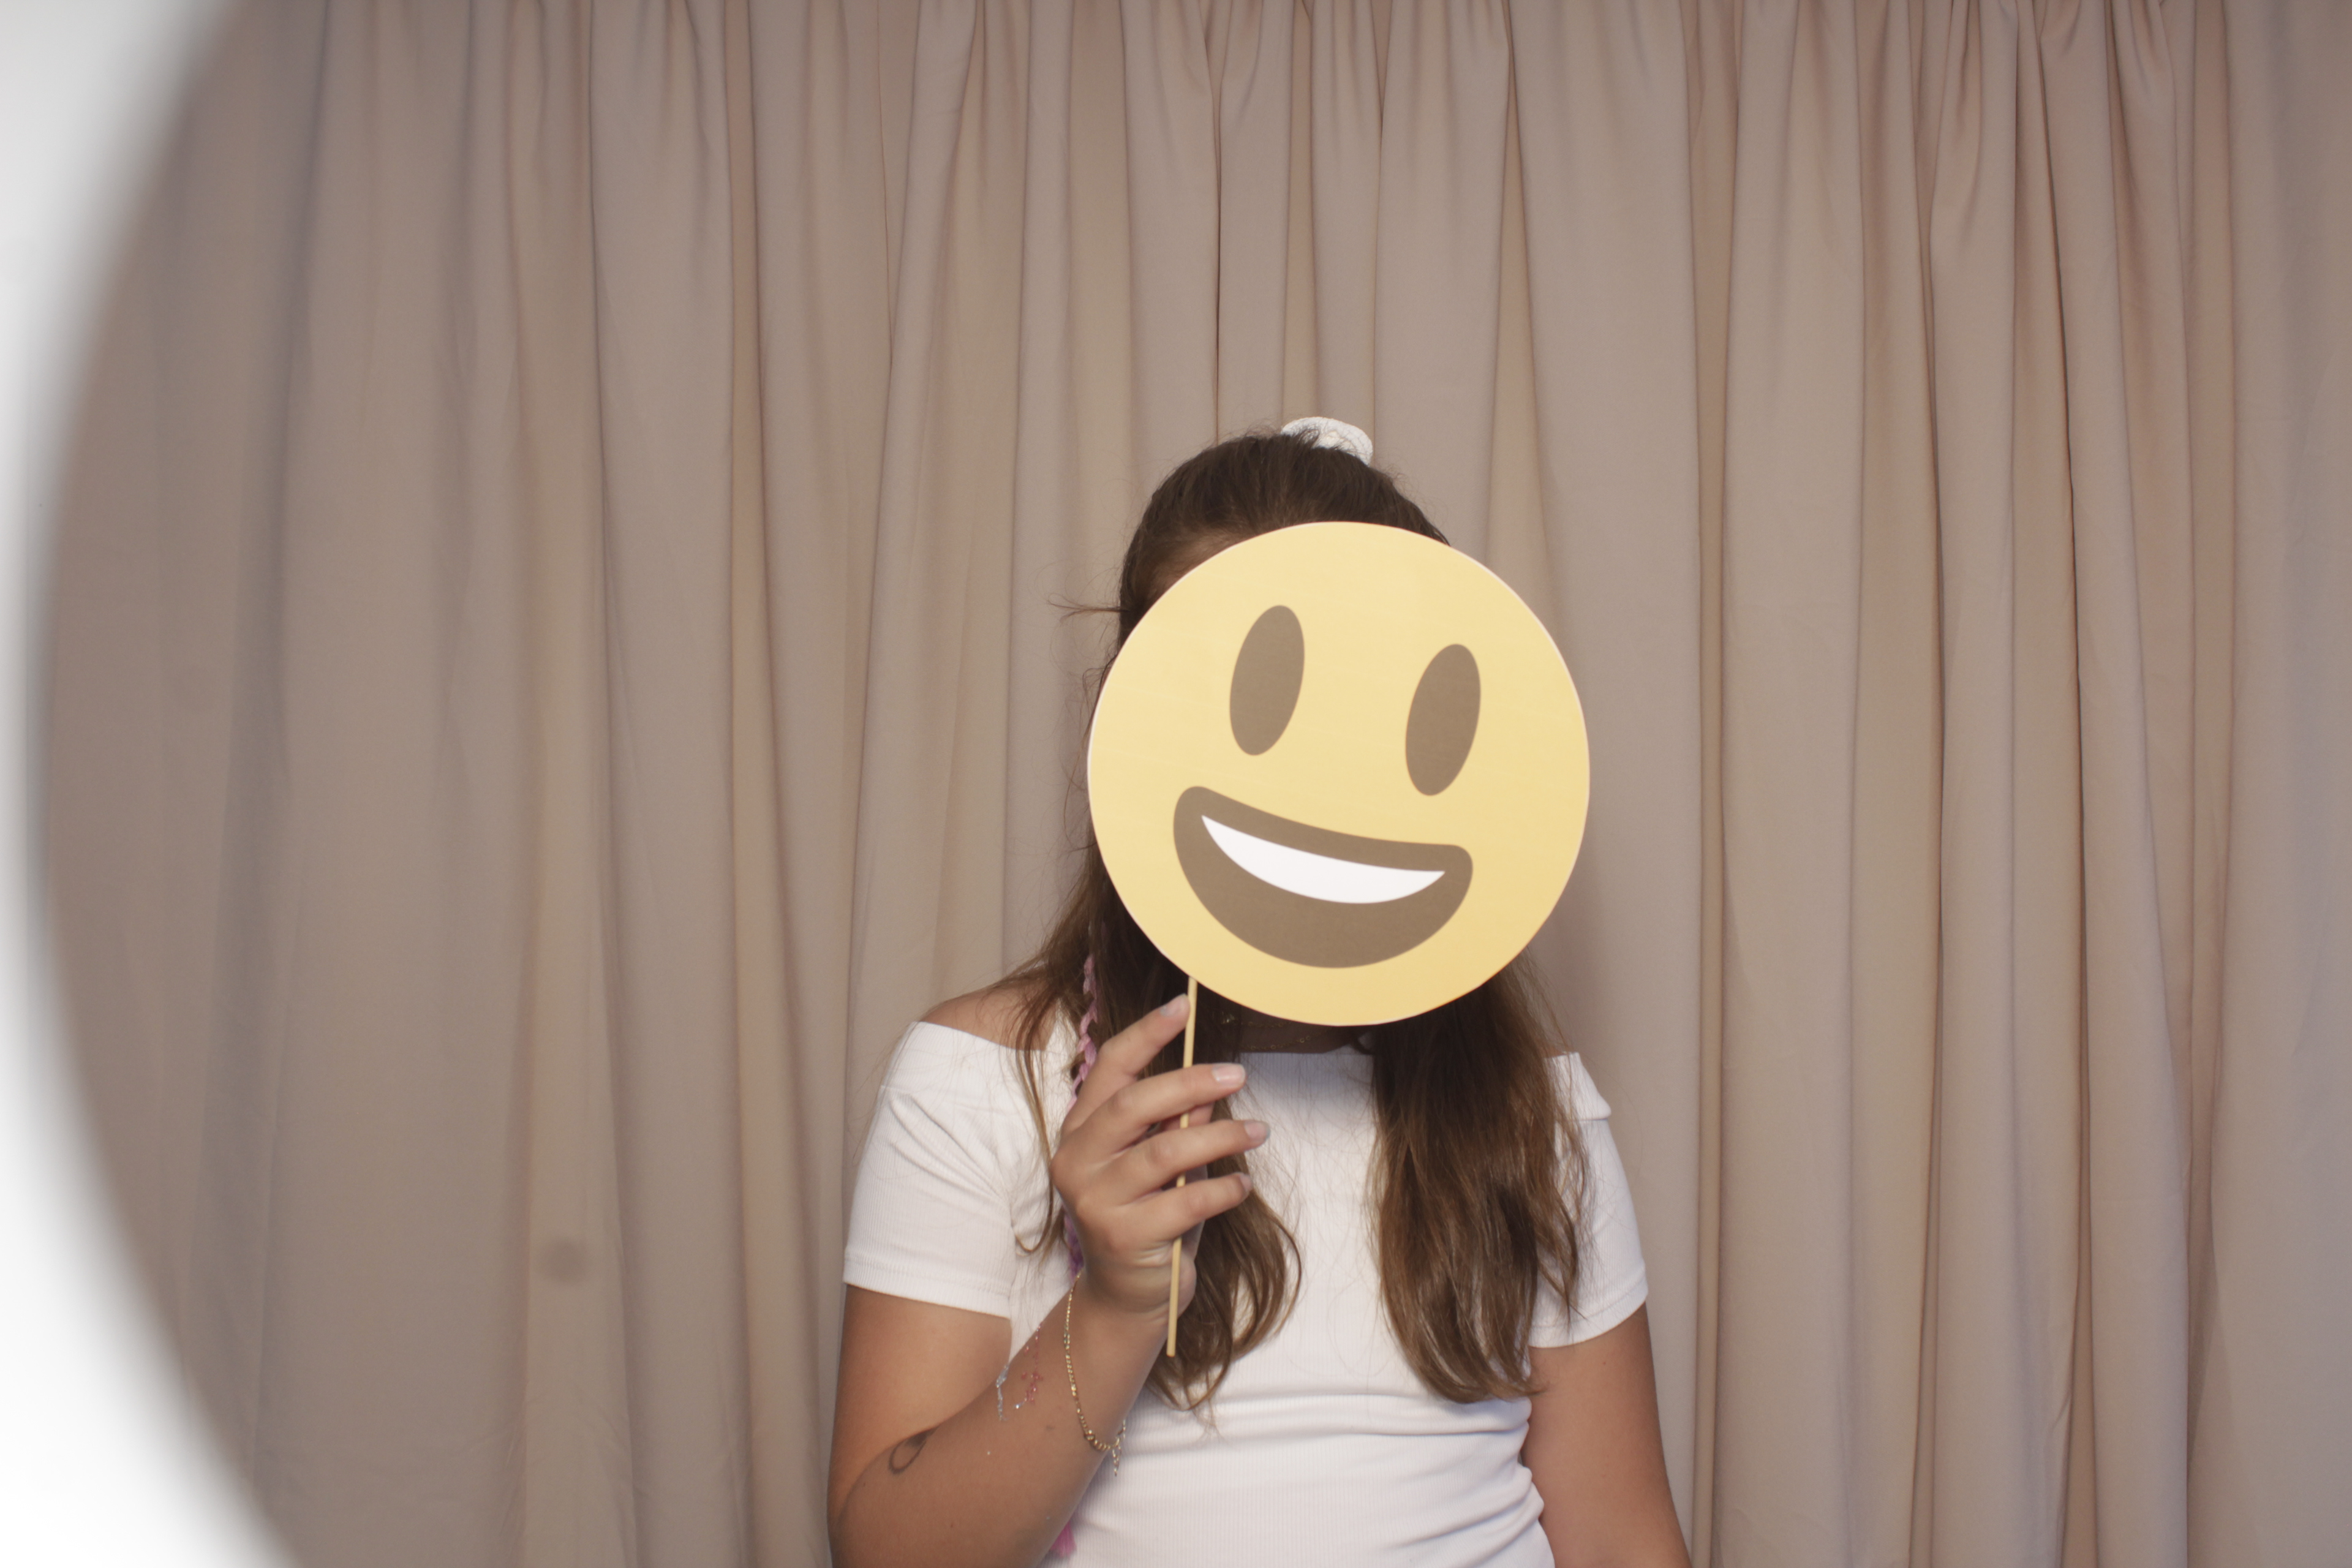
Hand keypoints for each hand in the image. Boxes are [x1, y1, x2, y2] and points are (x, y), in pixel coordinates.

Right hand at [1048, 993, 1265, 1323]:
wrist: (1128, 1298)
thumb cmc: (1148, 1219)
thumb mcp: (1161, 1165)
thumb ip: (1177, 1124)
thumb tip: (1212, 1086)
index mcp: (1081, 1132)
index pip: (1108, 1070)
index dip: (1145, 1034)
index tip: (1182, 1006)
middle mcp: (1078, 1161)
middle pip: (1134, 1105)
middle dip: (1190, 1082)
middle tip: (1238, 1074)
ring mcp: (1095, 1200)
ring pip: (1164, 1151)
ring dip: (1221, 1136)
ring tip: (1259, 1132)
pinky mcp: (1123, 1237)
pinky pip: (1185, 1201)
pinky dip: (1222, 1188)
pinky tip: (1243, 1184)